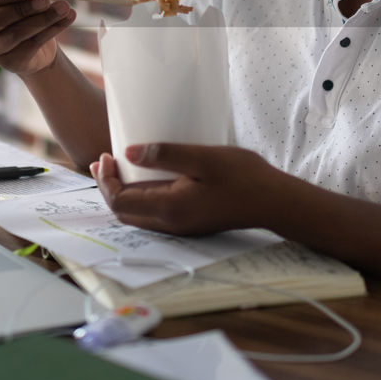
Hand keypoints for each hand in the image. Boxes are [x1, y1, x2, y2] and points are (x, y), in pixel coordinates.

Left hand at [91, 143, 286, 235]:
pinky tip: (146, 179)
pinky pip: (153, 214)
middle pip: (123, 212)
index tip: (107, 155)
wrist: (274, 202)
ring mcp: (180, 226)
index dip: (106, 180)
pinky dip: (140, 197)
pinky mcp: (190, 223)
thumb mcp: (202, 157)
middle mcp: (170, 224)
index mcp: (169, 208)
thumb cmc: (243, 176)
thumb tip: (128, 153)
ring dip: (123, 193)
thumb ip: (164, 155)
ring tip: (120, 167)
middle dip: (108, 187)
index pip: (119, 201)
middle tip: (106, 160)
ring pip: (137, 216)